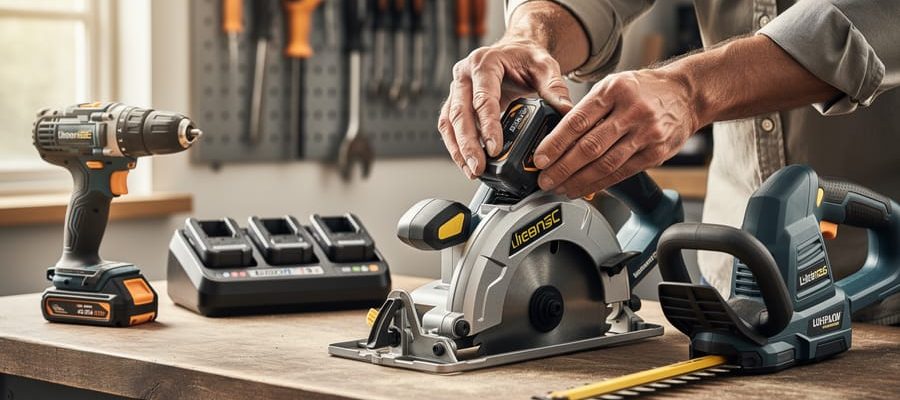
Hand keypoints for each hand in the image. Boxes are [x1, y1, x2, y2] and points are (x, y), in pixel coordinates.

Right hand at [437, 39, 573, 178]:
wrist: (514, 50)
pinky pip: (449, 126)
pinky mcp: (455, 103)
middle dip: (467, 144)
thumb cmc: (525, 56)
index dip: (488, 125)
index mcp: (484, 63)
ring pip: (449, 122)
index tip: (495, 148)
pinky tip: (466, 163)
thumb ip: (554, 87)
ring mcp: (456, 89)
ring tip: (471, 171)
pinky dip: (456, 146)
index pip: (482, 98)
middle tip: (478, 167)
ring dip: (457, 149)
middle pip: (459, 113)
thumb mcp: (545, 66)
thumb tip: (566, 110)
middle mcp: (464, 75)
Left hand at [533, 69, 699, 197]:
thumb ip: (588, 108)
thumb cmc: (642, 90)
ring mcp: (646, 134)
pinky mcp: (656, 153)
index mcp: (614, 90)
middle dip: (563, 167)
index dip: (556, 143)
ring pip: (606, 164)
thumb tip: (554, 136)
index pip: (578, 120)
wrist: (686, 94)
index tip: (539, 158)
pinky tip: (583, 189)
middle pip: (590, 146)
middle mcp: (631, 112)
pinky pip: (622, 173)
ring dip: (578, 180)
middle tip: (545, 180)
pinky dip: (599, 184)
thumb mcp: (613, 85)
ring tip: (560, 188)